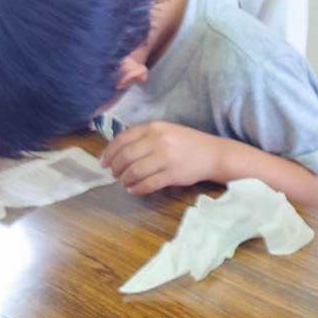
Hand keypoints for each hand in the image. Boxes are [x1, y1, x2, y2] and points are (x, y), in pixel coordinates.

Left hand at [100, 121, 225, 194]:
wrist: (214, 154)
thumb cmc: (188, 143)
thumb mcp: (166, 131)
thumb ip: (145, 137)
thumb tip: (119, 152)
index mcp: (154, 127)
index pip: (122, 139)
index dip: (109, 152)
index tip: (103, 162)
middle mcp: (159, 140)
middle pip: (126, 156)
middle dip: (116, 168)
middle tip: (114, 174)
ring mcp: (166, 158)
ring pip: (135, 171)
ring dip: (125, 180)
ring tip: (125, 183)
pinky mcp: (173, 174)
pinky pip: (149, 184)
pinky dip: (138, 188)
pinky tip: (134, 190)